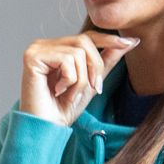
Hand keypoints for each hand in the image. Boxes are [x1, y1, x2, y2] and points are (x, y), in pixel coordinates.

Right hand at [19, 32, 138, 125]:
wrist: (47, 127)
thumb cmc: (64, 108)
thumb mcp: (92, 81)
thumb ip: (107, 59)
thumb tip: (131, 40)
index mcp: (55, 48)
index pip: (86, 36)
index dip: (108, 40)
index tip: (129, 43)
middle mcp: (44, 45)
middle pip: (84, 40)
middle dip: (95, 66)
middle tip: (94, 88)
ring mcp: (36, 49)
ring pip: (77, 52)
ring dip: (81, 78)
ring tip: (69, 93)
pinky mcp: (32, 57)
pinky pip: (66, 60)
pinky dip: (70, 79)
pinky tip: (57, 91)